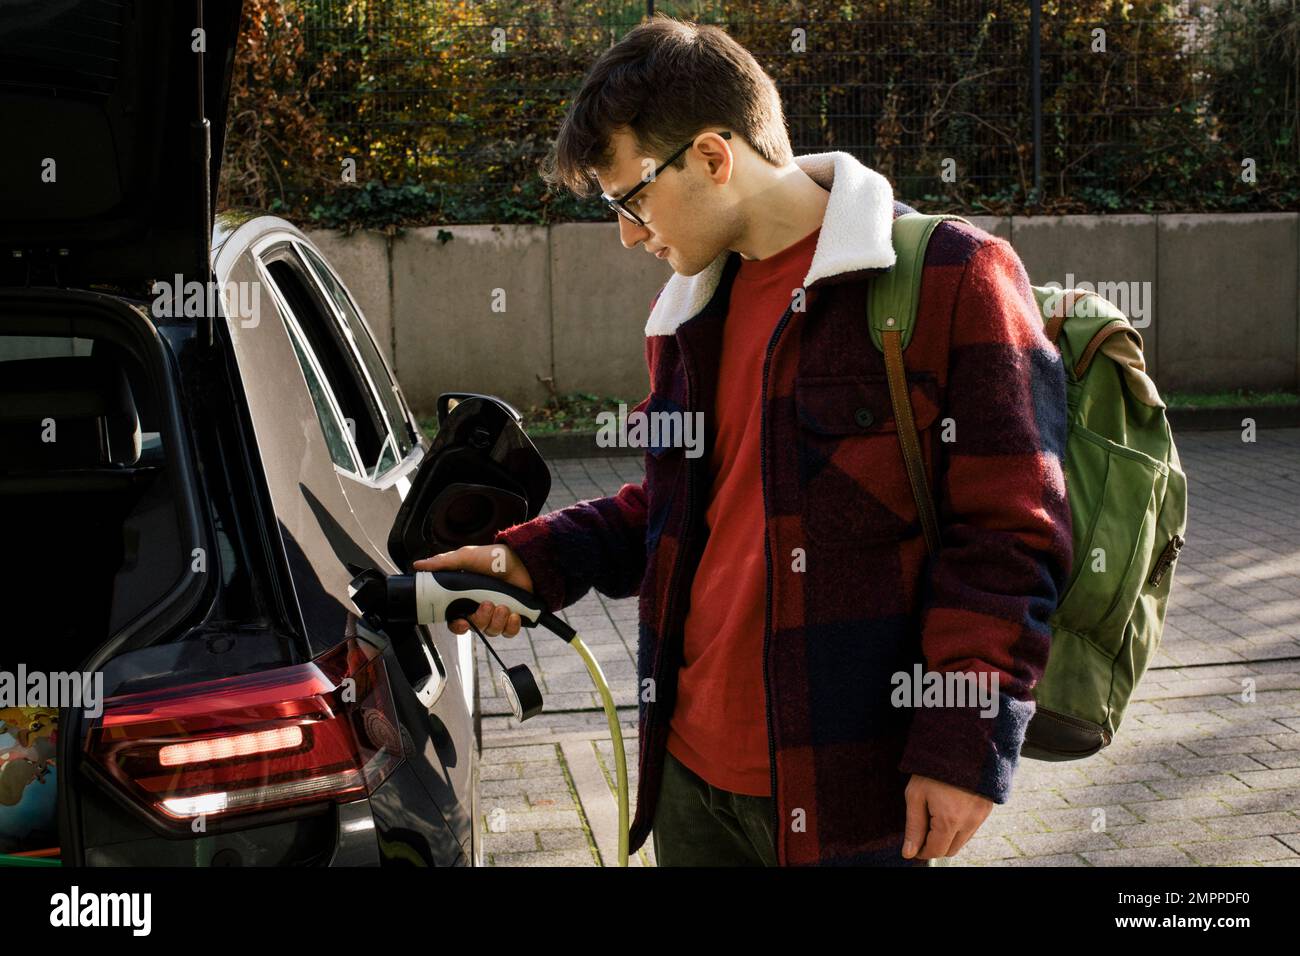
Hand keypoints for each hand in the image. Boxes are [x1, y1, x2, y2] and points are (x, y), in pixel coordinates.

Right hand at [412, 544, 534, 637]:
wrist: (524, 558)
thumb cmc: (494, 558)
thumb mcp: (466, 557)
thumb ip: (443, 564)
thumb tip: (419, 565)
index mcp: (466, 597)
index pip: (456, 620)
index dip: (457, 626)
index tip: (462, 623)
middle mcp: (480, 608)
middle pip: (475, 627)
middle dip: (481, 618)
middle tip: (487, 604)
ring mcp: (497, 613)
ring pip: (492, 630)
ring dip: (497, 620)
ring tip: (504, 605)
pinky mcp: (514, 617)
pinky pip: (509, 632)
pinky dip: (512, 626)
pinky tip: (514, 613)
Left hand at [902, 773, 993, 860]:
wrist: (961, 743)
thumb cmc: (933, 768)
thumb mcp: (916, 795)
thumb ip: (913, 827)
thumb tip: (909, 853)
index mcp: (949, 820)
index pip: (936, 851)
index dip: (921, 851)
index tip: (913, 845)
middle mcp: (969, 822)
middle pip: (951, 850)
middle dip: (935, 845)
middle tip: (922, 829)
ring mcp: (981, 816)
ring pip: (962, 841)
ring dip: (948, 837)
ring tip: (934, 814)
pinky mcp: (987, 808)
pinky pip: (972, 828)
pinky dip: (959, 827)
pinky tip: (948, 808)